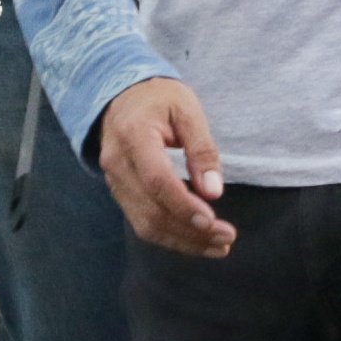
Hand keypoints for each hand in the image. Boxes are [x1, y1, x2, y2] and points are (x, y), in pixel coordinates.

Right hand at [100, 78, 235, 257]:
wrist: (120, 94)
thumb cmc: (159, 98)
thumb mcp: (187, 109)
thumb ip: (202, 149)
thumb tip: (214, 191)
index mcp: (134, 136)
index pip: (157, 181)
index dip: (184, 206)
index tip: (213, 222)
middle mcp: (117, 163)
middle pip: (152, 210)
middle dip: (190, 231)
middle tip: (226, 238)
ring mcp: (114, 181)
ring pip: (145, 224)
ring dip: (182, 240)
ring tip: (217, 246)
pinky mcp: (119, 192)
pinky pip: (141, 221)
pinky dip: (170, 235)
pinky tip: (195, 238)